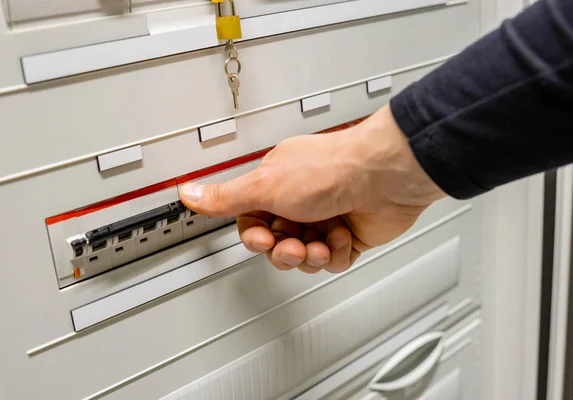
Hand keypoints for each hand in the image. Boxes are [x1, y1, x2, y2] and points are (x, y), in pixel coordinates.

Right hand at [179, 105, 445, 273]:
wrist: (384, 177)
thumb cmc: (331, 170)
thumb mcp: (265, 186)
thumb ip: (225, 197)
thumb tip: (189, 193)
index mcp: (276, 183)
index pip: (252, 221)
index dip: (255, 238)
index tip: (263, 238)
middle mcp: (300, 200)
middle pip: (277, 244)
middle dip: (284, 251)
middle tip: (293, 244)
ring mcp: (326, 217)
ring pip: (304, 257)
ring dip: (311, 255)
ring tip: (320, 240)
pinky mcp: (349, 235)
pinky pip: (331, 261)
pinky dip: (335, 254)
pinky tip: (341, 236)